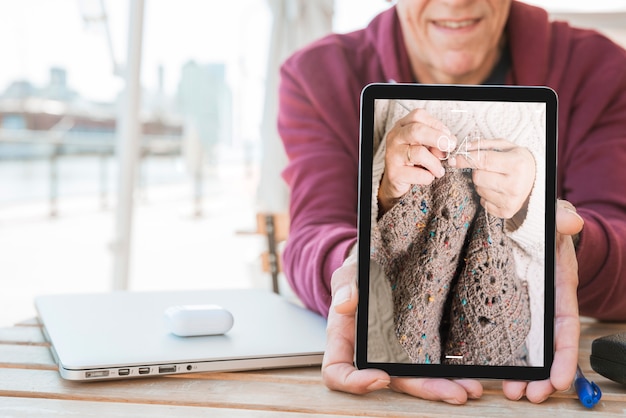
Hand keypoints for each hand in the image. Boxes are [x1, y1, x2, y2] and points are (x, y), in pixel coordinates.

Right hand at [321, 259, 482, 403]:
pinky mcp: (420, 349)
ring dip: (445, 386)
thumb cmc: (361, 276)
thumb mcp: (349, 273)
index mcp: (346, 341)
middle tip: (454, 393)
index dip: (355, 382)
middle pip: (393, 383)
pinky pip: (434, 364)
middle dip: (423, 390)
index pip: (338, 372)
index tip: (379, 378)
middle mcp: (372, 355)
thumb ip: (345, 285)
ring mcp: (397, 355)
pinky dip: (455, 371)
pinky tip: (475, 373)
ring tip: (471, 389)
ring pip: (418, 379)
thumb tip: (345, 303)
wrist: (382, 266)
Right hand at [378, 108, 455, 213]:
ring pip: (419, 153)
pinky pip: (419, 174)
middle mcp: (394, 138)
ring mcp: (392, 155)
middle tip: (450, 147)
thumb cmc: (413, 161)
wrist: (397, 181)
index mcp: (402, 127)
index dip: (436, 124)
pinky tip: (428, 177)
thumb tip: (450, 142)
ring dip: (435, 163)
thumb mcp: (424, 145)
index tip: (448, 136)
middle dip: (438, 138)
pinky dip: (428, 177)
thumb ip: (436, 141)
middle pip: (416, 131)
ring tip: (439, 170)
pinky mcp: (394, 173)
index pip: (418, 116)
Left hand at [451, 138, 534, 218]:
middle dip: (478, 172)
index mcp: (516, 164)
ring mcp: (511, 200)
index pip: (483, 161)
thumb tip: (464, 148)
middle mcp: (514, 184)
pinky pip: (483, 203)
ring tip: (495, 180)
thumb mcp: (507, 147)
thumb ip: (484, 144)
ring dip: (482, 184)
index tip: (454, 159)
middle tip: (488, 170)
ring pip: (478, 190)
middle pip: (478, 177)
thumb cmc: (519, 161)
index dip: (465, 159)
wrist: (537, 182)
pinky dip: (486, 196)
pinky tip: (497, 191)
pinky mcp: (506, 212)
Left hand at [502, 199, 583, 401]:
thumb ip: (561, 218)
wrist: (521, 217)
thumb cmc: (540, 219)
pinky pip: (502, 329)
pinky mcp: (501, 301)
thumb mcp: (551, 216)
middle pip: (545, 344)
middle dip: (540, 374)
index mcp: (559, 284)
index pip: (565, 324)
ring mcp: (522, 303)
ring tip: (510, 390)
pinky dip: (499, 352)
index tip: (559, 380)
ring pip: (524, 343)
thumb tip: (570, 221)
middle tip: (525, 394)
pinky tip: (489, 369)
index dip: (564, 354)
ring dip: (520, 370)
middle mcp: (543, 299)